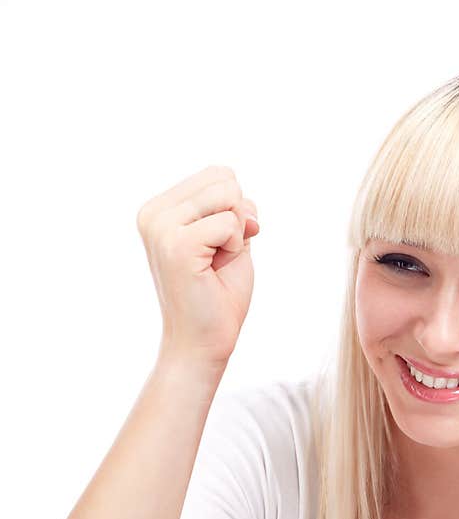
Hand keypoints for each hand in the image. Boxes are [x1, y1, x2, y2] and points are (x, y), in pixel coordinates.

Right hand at [137, 165, 260, 369]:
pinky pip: (231, 223)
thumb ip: (236, 210)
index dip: (236, 211)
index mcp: (160, 208)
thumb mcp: (232, 242)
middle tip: (218, 257)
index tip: (218, 246)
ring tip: (214, 264)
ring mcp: (161, 227)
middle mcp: (153, 213)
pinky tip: (213, 271)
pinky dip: (236, 248)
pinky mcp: (176, 244)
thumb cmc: (218, 296)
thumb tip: (244, 201)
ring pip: (229, 196)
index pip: (219, 175)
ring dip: (237, 235)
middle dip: (238, 220)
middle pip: (225, 179)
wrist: (202, 344)